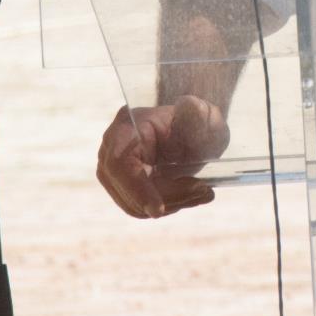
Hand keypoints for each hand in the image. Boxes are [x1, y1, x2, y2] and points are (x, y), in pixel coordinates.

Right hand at [95, 95, 229, 218]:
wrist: (188, 129)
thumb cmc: (194, 120)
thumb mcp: (202, 114)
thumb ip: (199, 111)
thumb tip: (191, 106)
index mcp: (127, 125)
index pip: (120, 163)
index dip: (137, 188)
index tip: (158, 209)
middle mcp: (112, 149)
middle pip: (128, 189)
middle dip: (169, 196)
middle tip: (204, 190)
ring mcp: (113, 172)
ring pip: (135, 205)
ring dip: (173, 203)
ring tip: (203, 192)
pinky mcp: (122, 188)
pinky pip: (141, 208)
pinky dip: (169, 206)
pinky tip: (192, 194)